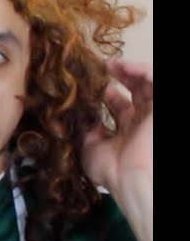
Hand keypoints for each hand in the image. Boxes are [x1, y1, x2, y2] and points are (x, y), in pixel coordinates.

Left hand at [82, 58, 152, 191]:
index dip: (106, 93)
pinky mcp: (158, 108)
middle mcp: (141, 122)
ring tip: (113, 63)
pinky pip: (155, 80)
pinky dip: (142, 70)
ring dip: (130, 70)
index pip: (120, 106)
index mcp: (127, 132)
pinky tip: (126, 66)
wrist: (130, 177)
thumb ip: (88, 130)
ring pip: (147, 84)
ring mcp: (152, 115)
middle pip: (135, 91)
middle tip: (103, 67)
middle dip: (120, 77)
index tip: (89, 84)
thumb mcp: (91, 147)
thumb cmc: (112, 169)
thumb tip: (83, 116)